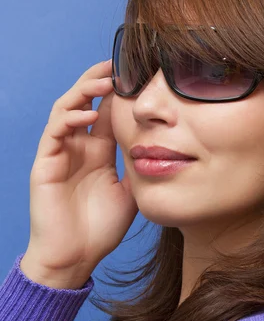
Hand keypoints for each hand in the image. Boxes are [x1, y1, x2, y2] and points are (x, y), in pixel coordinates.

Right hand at [20, 60, 137, 288]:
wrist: (75, 257)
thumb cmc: (100, 228)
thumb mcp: (130, 192)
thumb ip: (139, 167)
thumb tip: (161, 147)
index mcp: (99, 152)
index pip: (108, 112)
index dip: (118, 91)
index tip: (137, 72)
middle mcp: (79, 147)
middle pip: (86, 101)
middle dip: (99, 80)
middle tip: (117, 63)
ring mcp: (61, 153)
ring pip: (67, 108)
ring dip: (83, 90)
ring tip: (104, 80)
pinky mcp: (46, 163)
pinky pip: (55, 132)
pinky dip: (71, 118)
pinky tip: (90, 114)